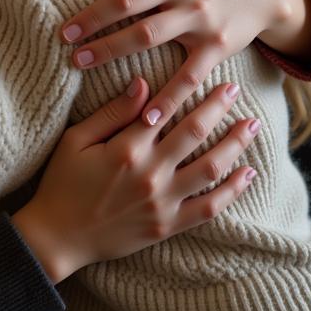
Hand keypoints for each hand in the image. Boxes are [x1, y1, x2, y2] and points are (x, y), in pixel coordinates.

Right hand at [12, 80, 257, 282]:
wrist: (59, 236)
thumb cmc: (62, 182)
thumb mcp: (77, 140)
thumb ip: (113, 112)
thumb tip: (143, 83)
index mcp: (126, 148)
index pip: (166, 108)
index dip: (190, 87)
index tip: (211, 74)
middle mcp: (149, 173)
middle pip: (194, 133)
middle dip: (218, 108)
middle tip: (236, 90)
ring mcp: (162, 202)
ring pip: (209, 168)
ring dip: (233, 145)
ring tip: (251, 126)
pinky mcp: (168, 225)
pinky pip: (208, 208)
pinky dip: (232, 191)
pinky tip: (248, 174)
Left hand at [59, 0, 310, 128]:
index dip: (94, 14)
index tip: (65, 30)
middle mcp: (185, 2)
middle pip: (138, 27)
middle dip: (103, 44)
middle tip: (72, 57)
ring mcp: (203, 27)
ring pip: (160, 51)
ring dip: (129, 69)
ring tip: (104, 87)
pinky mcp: (218, 50)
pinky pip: (191, 78)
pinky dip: (171, 99)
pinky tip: (148, 120)